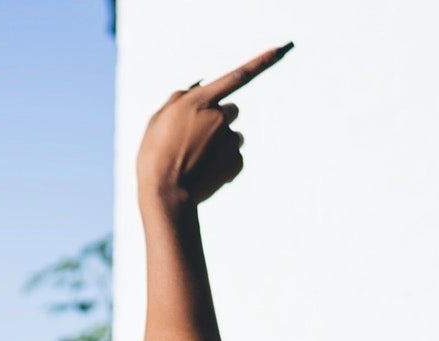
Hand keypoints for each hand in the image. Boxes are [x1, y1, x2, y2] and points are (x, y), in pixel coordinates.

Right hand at [135, 43, 290, 211]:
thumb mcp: (158, 120)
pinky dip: (222, 163)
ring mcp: (230, 139)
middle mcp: (220, 116)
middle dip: (218, 120)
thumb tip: (198, 85)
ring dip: (219, 144)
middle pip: (231, 110)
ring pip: (233, 135)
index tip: (283, 49)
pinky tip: (205, 172)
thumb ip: (179, 98)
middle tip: (195, 140)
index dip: (262, 61)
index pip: (237, 76)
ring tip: (197, 161)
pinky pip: (234, 157)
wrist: (165, 195)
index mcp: (200, 101)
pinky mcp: (237, 161)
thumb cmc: (154, 156)